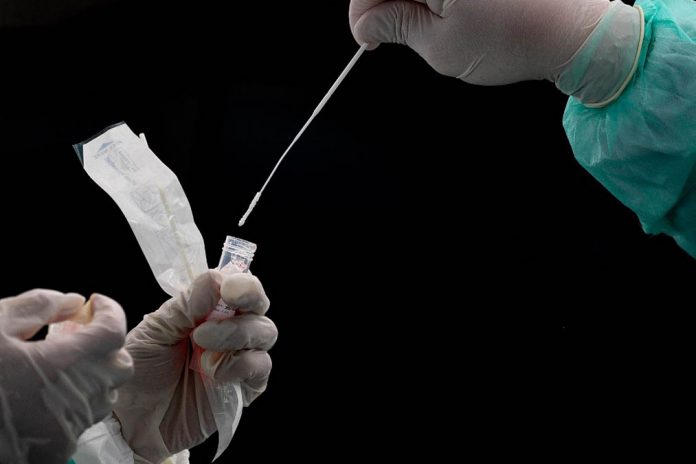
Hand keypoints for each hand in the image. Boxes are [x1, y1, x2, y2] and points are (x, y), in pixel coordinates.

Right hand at [0, 290, 132, 463]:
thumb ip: (38, 305)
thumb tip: (71, 301)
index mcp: (67, 365)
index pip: (114, 330)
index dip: (110, 310)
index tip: (95, 302)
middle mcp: (77, 400)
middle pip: (119, 365)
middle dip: (104, 343)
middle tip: (75, 330)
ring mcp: (68, 430)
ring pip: (104, 395)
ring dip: (92, 372)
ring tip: (58, 359)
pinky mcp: (54, 453)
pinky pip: (81, 421)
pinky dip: (74, 401)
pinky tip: (44, 391)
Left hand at [113, 270, 276, 462]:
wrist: (132, 420)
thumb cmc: (141, 370)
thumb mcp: (156, 330)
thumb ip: (187, 305)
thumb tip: (218, 279)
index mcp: (209, 309)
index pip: (239, 284)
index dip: (241, 282)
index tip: (228, 287)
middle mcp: (230, 329)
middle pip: (259, 304)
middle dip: (247, 300)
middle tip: (223, 304)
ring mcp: (239, 357)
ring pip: (264, 332)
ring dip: (236, 334)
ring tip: (202, 346)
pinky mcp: (244, 387)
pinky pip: (261, 367)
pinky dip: (241, 365)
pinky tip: (213, 372)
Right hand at [349, 0, 610, 83]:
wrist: (572, 33)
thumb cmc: (511, 42)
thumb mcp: (440, 45)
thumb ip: (395, 24)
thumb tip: (365, 23)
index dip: (362, 9)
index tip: (368, 35)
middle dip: (384, 1)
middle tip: (388, 30)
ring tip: (423, 22)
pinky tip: (442, 8)